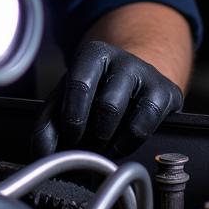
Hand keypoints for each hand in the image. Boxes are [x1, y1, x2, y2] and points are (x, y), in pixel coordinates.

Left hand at [31, 40, 182, 156]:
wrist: (134, 78)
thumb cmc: (95, 90)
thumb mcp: (67, 98)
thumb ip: (48, 123)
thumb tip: (41, 154)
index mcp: (93, 54)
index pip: (79, 85)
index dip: (73, 118)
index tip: (70, 136)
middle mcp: (122, 58)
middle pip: (105, 106)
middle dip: (92, 135)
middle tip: (86, 145)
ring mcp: (147, 74)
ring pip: (126, 117)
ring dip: (107, 142)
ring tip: (100, 146)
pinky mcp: (166, 92)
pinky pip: (144, 126)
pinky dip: (127, 144)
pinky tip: (119, 144)